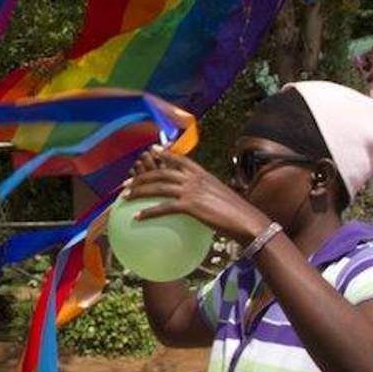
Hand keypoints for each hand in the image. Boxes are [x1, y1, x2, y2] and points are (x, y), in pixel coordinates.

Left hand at [125, 149, 271, 244]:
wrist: (247, 220)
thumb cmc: (236, 211)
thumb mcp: (219, 193)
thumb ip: (205, 189)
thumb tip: (197, 193)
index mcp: (202, 173)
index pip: (179, 158)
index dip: (163, 154)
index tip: (150, 151)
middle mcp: (195, 178)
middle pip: (160, 173)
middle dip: (140, 177)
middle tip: (126, 184)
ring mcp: (192, 191)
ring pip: (158, 187)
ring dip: (139, 191)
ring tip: (125, 197)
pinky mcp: (191, 206)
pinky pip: (164, 207)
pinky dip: (148, 212)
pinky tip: (137, 217)